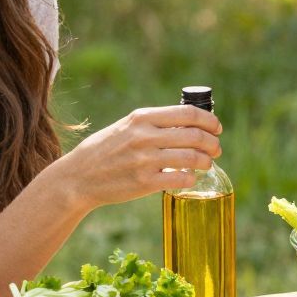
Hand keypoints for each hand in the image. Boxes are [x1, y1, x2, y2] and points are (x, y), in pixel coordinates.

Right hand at [66, 106, 221, 205]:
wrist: (79, 177)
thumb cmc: (106, 150)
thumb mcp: (127, 127)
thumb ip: (153, 124)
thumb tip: (189, 125)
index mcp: (142, 117)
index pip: (188, 114)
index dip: (209, 121)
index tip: (216, 128)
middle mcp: (145, 136)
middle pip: (195, 136)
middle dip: (213, 143)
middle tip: (216, 149)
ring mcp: (145, 159)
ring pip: (192, 158)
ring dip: (206, 161)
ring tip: (207, 164)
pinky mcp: (145, 182)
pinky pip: (180, 178)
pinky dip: (191, 178)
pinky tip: (190, 178)